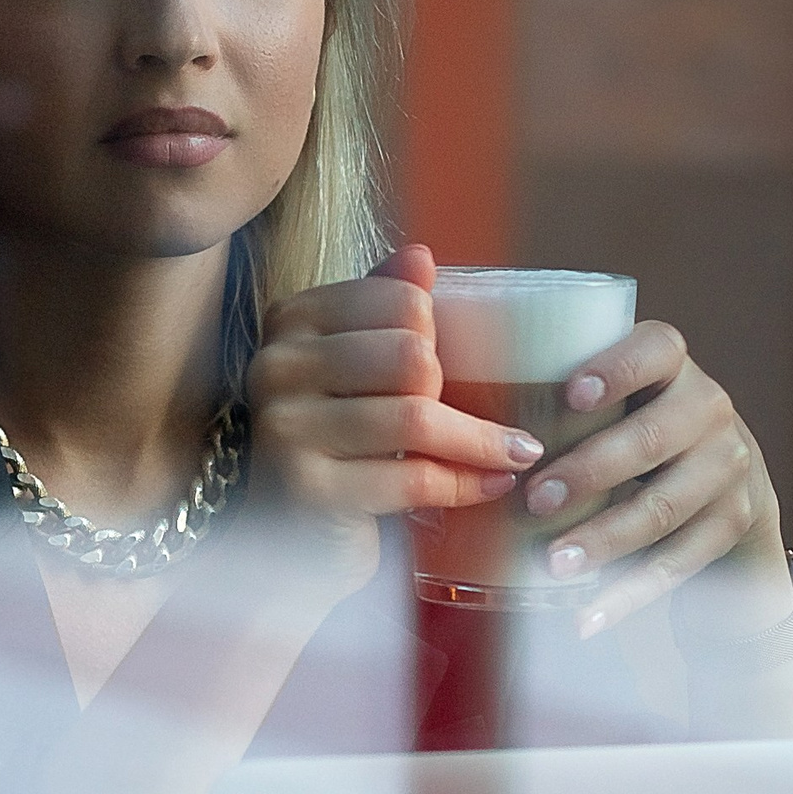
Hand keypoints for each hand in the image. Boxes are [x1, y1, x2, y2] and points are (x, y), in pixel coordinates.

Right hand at [249, 243, 546, 571]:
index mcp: (291, 319)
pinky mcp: (305, 490)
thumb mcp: (359, 367)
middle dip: (452, 390)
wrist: (293, 536)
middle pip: (411, 356)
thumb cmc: (340, 440)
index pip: (400, 301)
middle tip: (467, 418)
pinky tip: (492, 485)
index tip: (447, 369)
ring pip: (415, 418)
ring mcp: (284, 429)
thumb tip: (421, 257)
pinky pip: (411, 480)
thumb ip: (385, 308)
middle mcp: (276, 366)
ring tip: (516, 452)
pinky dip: (463, 484)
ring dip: (479, 442)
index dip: (438, 335)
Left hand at [514, 320, 791, 640]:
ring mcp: (728, 467)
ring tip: (554, 562)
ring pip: (665, 504)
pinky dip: (630, 592)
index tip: (570, 394)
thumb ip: (554, 397)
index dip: (617, 368)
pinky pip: (681, 561)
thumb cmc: (630, 436)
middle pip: (654, 435)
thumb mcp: (612, 403)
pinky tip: (589, 615)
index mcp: (672, 366)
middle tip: (534, 499)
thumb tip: (441, 418)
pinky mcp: (731, 523)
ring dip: (606, 537)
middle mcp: (709, 407)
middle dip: (591, 469)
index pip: (656, 348)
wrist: (722, 489)